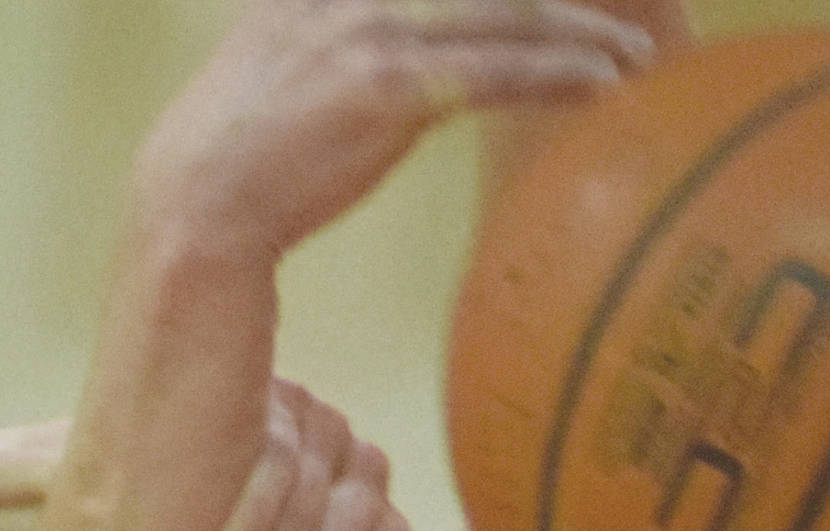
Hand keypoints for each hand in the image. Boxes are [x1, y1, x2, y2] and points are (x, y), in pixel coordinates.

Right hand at [136, 0, 655, 263]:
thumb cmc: (230, 162)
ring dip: (583, 30)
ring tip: (635, 49)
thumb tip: (394, 63)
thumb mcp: (272, 66)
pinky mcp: (392, 89)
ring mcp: (373, 31)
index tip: (562, 6)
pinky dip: (560, 73)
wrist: (195, 210)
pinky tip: (605, 80)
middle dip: (561, 2)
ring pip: (508, 12)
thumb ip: (326, 38)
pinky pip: (499, 71)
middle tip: (621, 10)